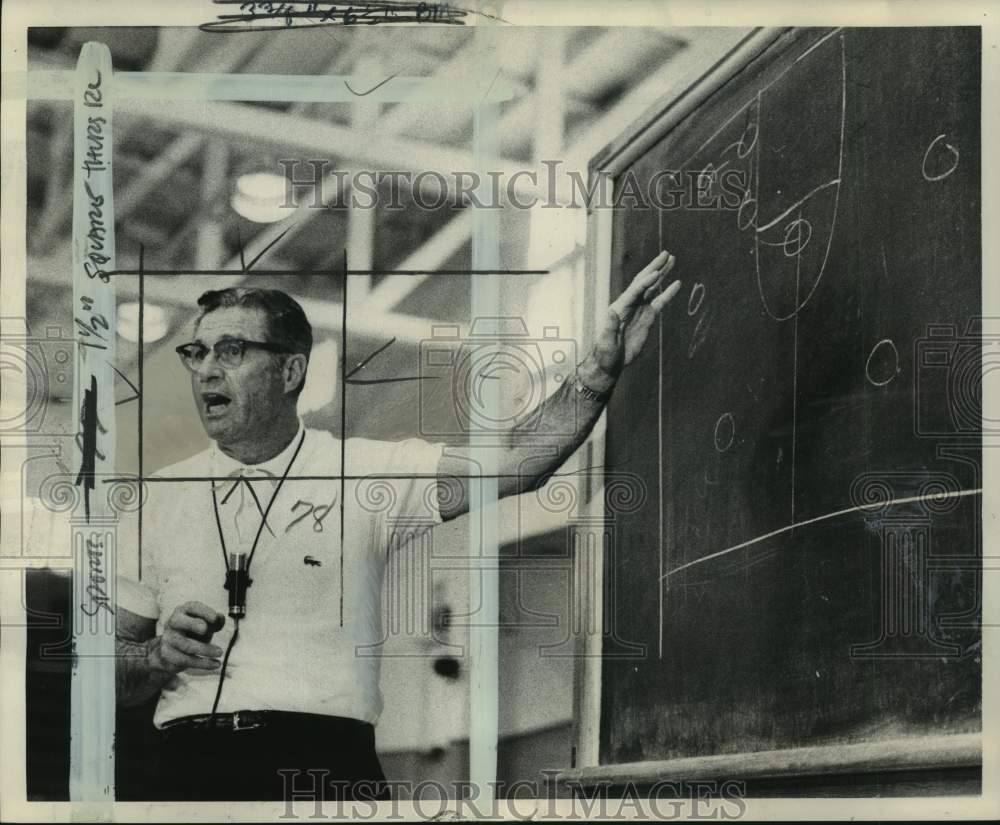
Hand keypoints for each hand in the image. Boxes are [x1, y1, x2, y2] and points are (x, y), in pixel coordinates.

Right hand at [149, 601, 225, 674]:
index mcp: (184, 611)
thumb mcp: (206, 624)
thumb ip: (215, 621)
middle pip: (178, 621)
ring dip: (205, 649)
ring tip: (219, 652)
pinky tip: (215, 664)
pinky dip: (203, 663)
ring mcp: (168, 638)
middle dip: (192, 624)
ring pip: (185, 645)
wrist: (173, 649)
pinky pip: (185, 660)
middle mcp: (173, 623)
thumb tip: (220, 618)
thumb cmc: (193, 631)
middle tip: (206, 630)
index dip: (203, 611)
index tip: (215, 618)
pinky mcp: (167, 654)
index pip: (192, 607)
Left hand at [585, 250, 680, 390]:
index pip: (634, 290)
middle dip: (655, 267)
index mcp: (620, 307)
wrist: (611, 362)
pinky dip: (668, 292)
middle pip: (644, 281)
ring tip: (672, 260)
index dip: (645, 282)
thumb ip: (610, 326)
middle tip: (666, 254)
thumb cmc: (605, 352)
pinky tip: (676, 283)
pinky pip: (659, 301)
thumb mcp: (606, 340)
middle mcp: (630, 304)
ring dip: (662, 274)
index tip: (656, 273)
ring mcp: (640, 309)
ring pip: (653, 287)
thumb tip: (612, 311)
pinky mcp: (647, 317)